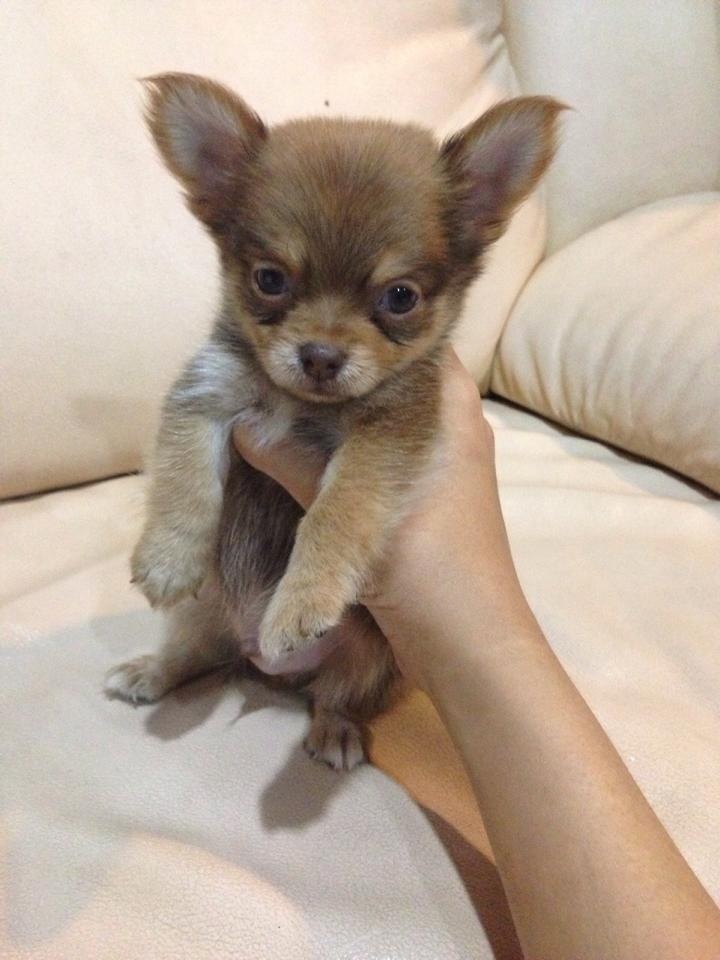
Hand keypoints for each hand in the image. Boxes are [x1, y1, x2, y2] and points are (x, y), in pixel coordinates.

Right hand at [232, 349, 528, 687]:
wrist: (471, 649)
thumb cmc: (430, 579)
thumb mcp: (349, 518)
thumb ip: (294, 464)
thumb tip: (242, 423)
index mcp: (445, 407)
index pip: (399, 339)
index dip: (349, 325)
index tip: (292, 326)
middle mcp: (447, 420)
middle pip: (378, 375)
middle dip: (329, 372)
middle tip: (270, 363)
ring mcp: (433, 458)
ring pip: (374, 413)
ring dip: (330, 411)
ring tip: (273, 395)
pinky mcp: (418, 494)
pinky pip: (371, 451)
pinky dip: (337, 448)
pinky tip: (296, 448)